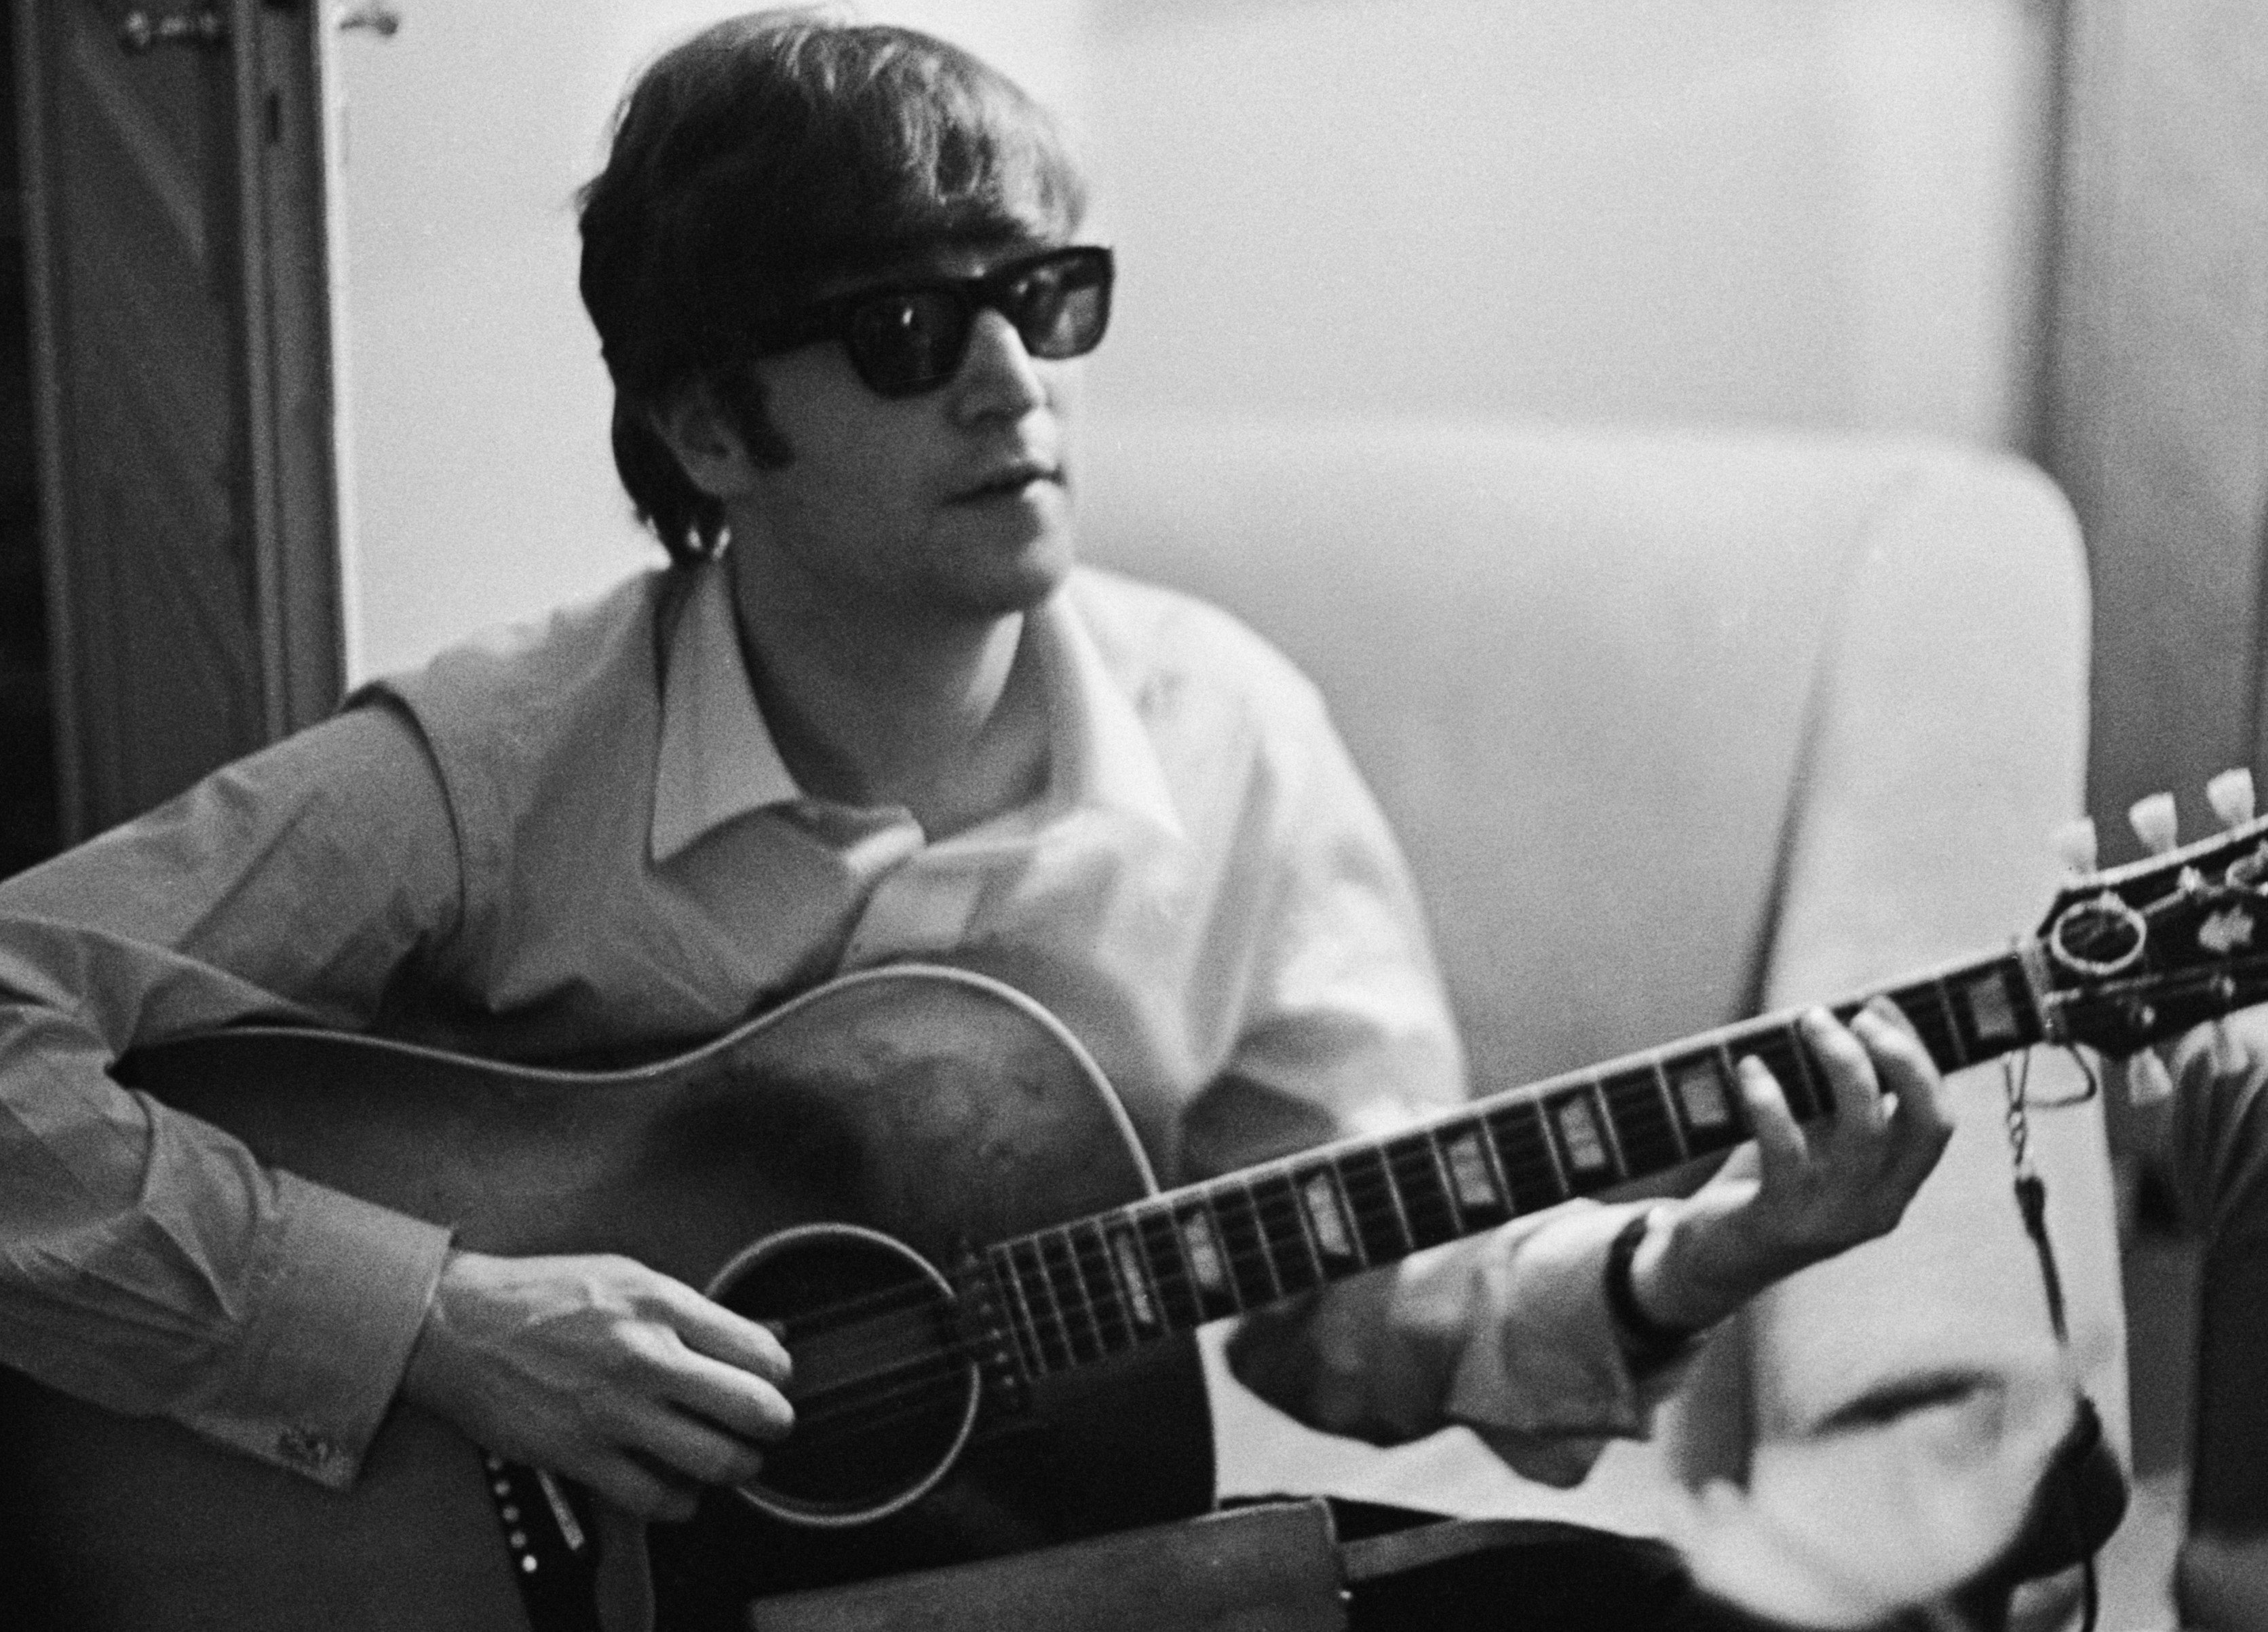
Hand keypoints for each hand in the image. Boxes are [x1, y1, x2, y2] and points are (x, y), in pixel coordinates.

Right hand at [400, 1250, 793, 1520]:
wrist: (459, 1325)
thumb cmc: (543, 1296)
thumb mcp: (628, 1277)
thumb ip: (697, 1312)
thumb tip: (765, 1335)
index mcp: (662, 1305)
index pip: (762, 1353)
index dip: (779, 1374)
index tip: (770, 1380)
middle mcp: (645, 1357)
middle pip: (754, 1410)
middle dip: (774, 1425)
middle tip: (765, 1426)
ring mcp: (614, 1411)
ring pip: (717, 1461)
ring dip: (738, 1467)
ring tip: (731, 1458)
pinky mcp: (580, 1455)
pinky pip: (657, 1499)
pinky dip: (682, 1501)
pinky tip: (680, 1485)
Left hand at [1629, 998, 1953, 1333]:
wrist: (1711, 1258)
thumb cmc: (1765, 1184)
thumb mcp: (1814, 1142)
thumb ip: (1835, 1101)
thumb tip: (1845, 1020)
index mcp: (1897, 1185)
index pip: (1937, 1120)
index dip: (1919, 1057)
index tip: (1881, 1005)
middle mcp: (1879, 1206)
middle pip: (1923, 1124)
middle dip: (1900, 1058)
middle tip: (1854, 1014)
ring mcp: (1835, 1219)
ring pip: (1862, 1131)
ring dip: (1838, 1064)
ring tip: (1805, 1021)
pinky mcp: (1782, 1221)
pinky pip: (1786, 1151)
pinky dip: (1771, 1101)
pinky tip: (1750, 1068)